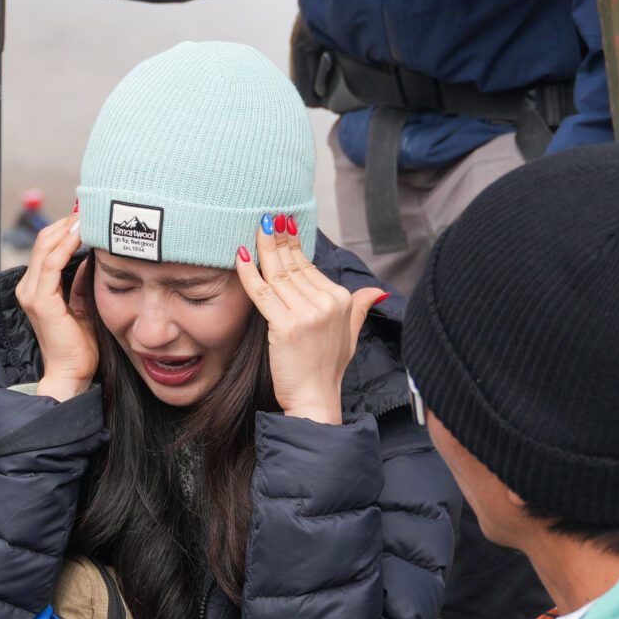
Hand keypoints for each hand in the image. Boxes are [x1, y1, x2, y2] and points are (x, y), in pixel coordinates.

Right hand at [16, 210, 97, 399]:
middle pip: (43, 240)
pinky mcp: (41, 300)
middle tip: (91, 210)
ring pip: (45, 246)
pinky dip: (67, 245)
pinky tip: (82, 235)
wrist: (71, 373)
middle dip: (67, 222)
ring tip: (88, 216)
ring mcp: (32, 293)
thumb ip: (81, 280)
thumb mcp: (82, 303)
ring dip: (68, 228)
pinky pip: (51, 263)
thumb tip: (90, 255)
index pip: (46, 246)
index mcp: (36, 288)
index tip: (88, 217)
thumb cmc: (79, 344)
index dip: (66, 228)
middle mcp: (29, 287)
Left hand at [234, 216, 384, 424]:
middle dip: (279, 239)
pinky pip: (262, 292)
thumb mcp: (350, 334)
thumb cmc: (328, 369)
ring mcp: (306, 314)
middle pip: (294, 265)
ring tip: (257, 228)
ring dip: (265, 249)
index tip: (283, 226)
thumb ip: (360, 308)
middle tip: (268, 218)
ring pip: (278, 274)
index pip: (310, 267)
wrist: (316, 400)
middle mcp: (326, 303)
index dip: (294, 245)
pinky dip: (249, 273)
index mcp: (340, 300)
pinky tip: (242, 256)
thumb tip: (376, 292)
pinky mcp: (285, 325)